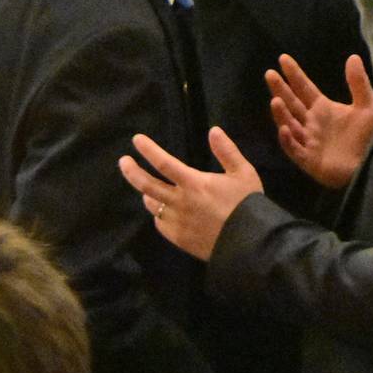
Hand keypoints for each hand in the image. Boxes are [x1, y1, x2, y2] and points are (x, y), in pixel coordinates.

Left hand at [117, 128, 261, 261]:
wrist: (248, 242)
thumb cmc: (247, 204)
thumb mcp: (243, 172)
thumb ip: (227, 151)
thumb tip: (213, 130)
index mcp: (194, 183)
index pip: (164, 163)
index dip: (148, 150)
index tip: (137, 140)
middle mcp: (179, 202)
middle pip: (147, 185)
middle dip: (132, 171)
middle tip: (123, 161)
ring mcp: (176, 222)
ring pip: (151, 205)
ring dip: (147, 193)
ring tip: (148, 188)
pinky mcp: (177, 238)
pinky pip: (160, 223)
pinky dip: (158, 213)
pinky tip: (164, 211)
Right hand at [269, 54, 372, 189]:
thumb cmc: (371, 135)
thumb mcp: (367, 106)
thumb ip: (358, 83)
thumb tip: (353, 56)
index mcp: (323, 109)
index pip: (304, 88)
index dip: (294, 74)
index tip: (283, 58)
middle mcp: (312, 123)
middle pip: (292, 103)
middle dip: (280, 89)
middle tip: (269, 74)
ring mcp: (309, 141)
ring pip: (290, 125)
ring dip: (281, 114)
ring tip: (275, 100)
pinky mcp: (309, 160)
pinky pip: (294, 149)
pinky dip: (288, 140)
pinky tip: (284, 128)